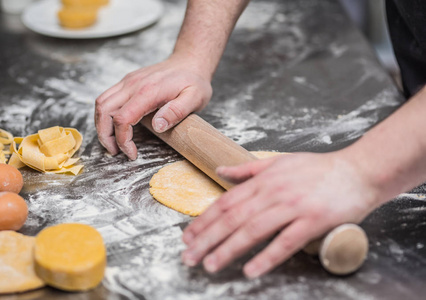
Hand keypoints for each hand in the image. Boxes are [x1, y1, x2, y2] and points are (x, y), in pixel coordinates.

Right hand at [95, 55, 212, 158]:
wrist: (190, 61)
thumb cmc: (194, 81)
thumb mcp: (194, 98)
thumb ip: (176, 111)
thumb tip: (157, 126)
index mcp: (148, 91)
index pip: (122, 118)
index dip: (122, 139)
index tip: (132, 153)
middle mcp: (133, 84)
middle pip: (104, 110)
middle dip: (105, 135)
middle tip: (115, 152)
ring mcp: (128, 81)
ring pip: (101, 103)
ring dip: (101, 125)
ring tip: (112, 142)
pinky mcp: (127, 82)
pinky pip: (107, 97)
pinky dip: (105, 114)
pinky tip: (115, 126)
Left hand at [181, 151, 380, 277]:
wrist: (358, 170)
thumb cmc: (318, 168)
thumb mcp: (279, 161)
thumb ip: (248, 169)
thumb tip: (220, 171)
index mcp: (263, 180)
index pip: (226, 202)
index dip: (204, 220)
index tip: (188, 236)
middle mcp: (273, 193)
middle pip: (233, 218)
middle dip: (207, 238)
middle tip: (189, 257)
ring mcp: (293, 206)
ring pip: (254, 230)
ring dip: (229, 249)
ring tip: (210, 265)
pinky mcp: (313, 220)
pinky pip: (286, 241)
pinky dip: (267, 256)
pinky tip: (251, 270)